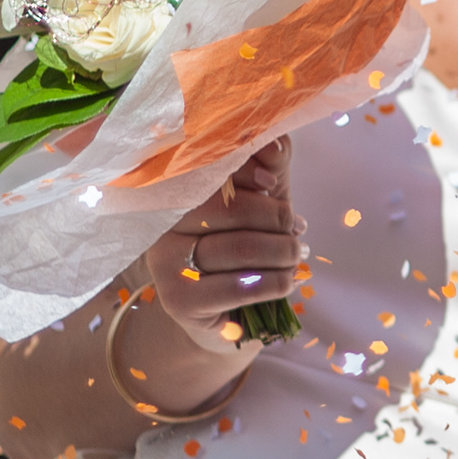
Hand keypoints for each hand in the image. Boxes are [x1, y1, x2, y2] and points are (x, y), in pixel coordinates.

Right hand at [109, 140, 298, 414]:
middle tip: (297, 232)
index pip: (210, 170)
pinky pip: (238, 286)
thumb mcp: (261, 201)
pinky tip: (287, 281)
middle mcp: (160, 223)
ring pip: (239, 247)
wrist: (229, 316)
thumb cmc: (245, 249)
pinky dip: (274, 282)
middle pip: (229, 208)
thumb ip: (269, 166)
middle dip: (276, 218)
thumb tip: (273, 142)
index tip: (273, 185)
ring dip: (282, 252)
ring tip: (296, 255)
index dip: (247, 172)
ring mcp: (164, 262)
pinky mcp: (178, 299)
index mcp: (175, 191)